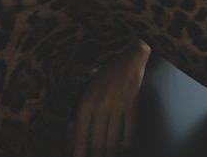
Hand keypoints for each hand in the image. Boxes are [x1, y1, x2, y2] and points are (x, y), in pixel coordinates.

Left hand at [73, 40, 150, 156]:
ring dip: (110, 153)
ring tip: (108, 155)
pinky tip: (122, 146)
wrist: (128, 60)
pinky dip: (126, 144)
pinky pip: (129, 133)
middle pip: (97, 143)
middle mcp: (101, 107)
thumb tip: (73, 141)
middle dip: (96, 156)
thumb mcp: (87, 92)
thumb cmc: (105, 76)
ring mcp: (118, 108)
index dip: (79, 153)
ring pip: (113, 141)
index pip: (79, 136)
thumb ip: (81, 116)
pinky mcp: (132, 108)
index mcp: (86, 103)